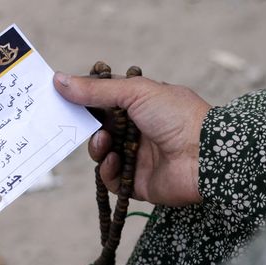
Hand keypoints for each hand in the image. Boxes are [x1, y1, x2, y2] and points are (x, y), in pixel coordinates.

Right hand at [54, 72, 211, 206]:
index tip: (62, 97)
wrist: (205, 155)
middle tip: (75, 122)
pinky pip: (111, 179)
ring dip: (97, 147)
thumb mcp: (135, 92)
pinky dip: (107, 170)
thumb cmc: (178, 116)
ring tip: (105, 143)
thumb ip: (96, 90)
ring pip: (102, 154)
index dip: (84, 100)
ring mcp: (138, 157)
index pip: (104, 101)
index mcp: (142, 104)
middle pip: (99, 128)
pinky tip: (114, 162)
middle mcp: (139, 130)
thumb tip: (59, 80)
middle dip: (87, 126)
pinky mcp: (139, 183)